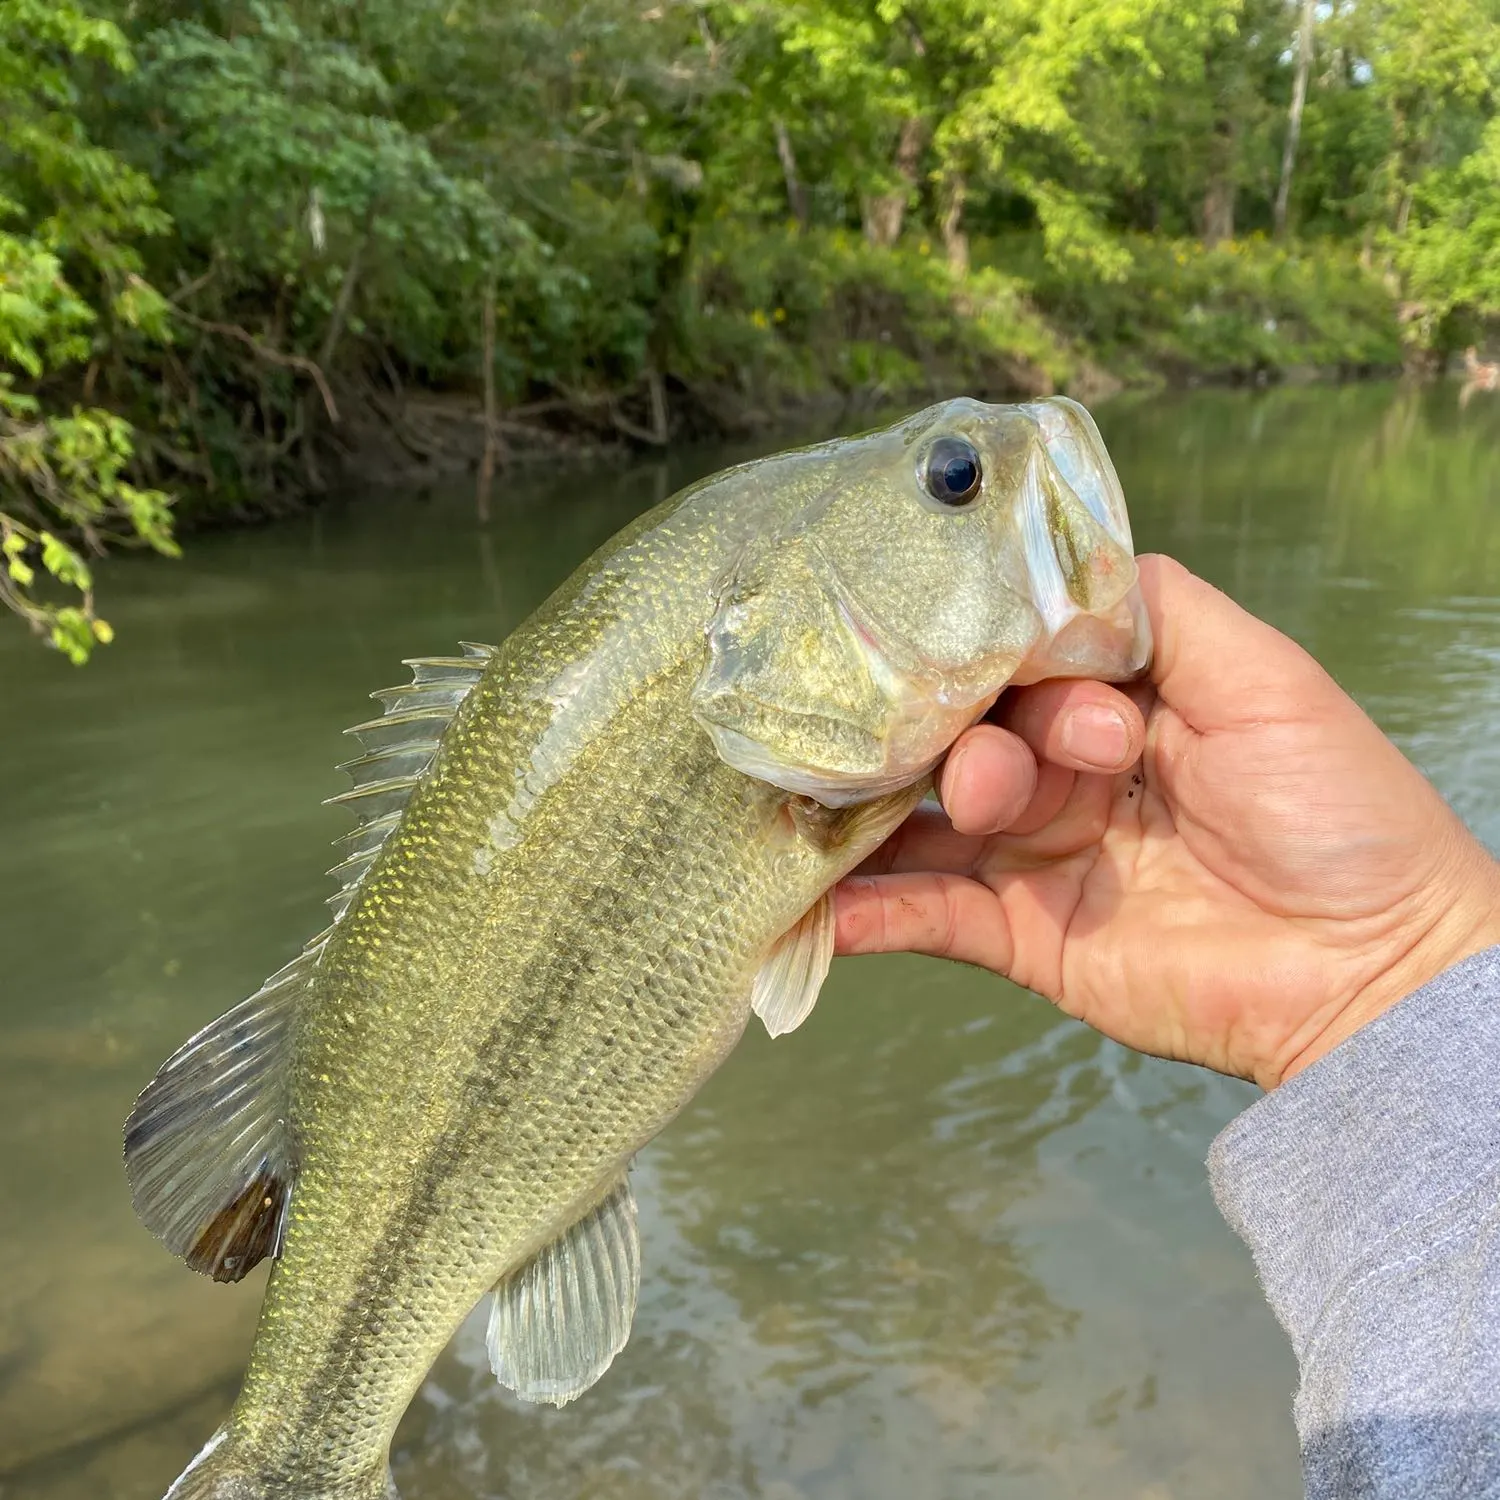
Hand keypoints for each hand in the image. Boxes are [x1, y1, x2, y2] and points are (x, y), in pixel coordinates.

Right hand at [836, 556, 1499, 1088]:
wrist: (1371, 971)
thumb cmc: (1337, 809)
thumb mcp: (1262, 677)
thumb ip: (1156, 607)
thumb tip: (1054, 564)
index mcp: (1117, 700)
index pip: (1016, 656)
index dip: (986, 649)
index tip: (956, 650)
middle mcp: (1066, 770)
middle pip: (965, 731)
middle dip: (957, 738)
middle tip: (987, 772)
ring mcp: (1038, 855)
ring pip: (933, 816)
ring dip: (885, 810)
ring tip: (855, 805)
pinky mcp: (1024, 937)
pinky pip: (931, 915)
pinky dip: (871, 912)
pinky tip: (821, 908)